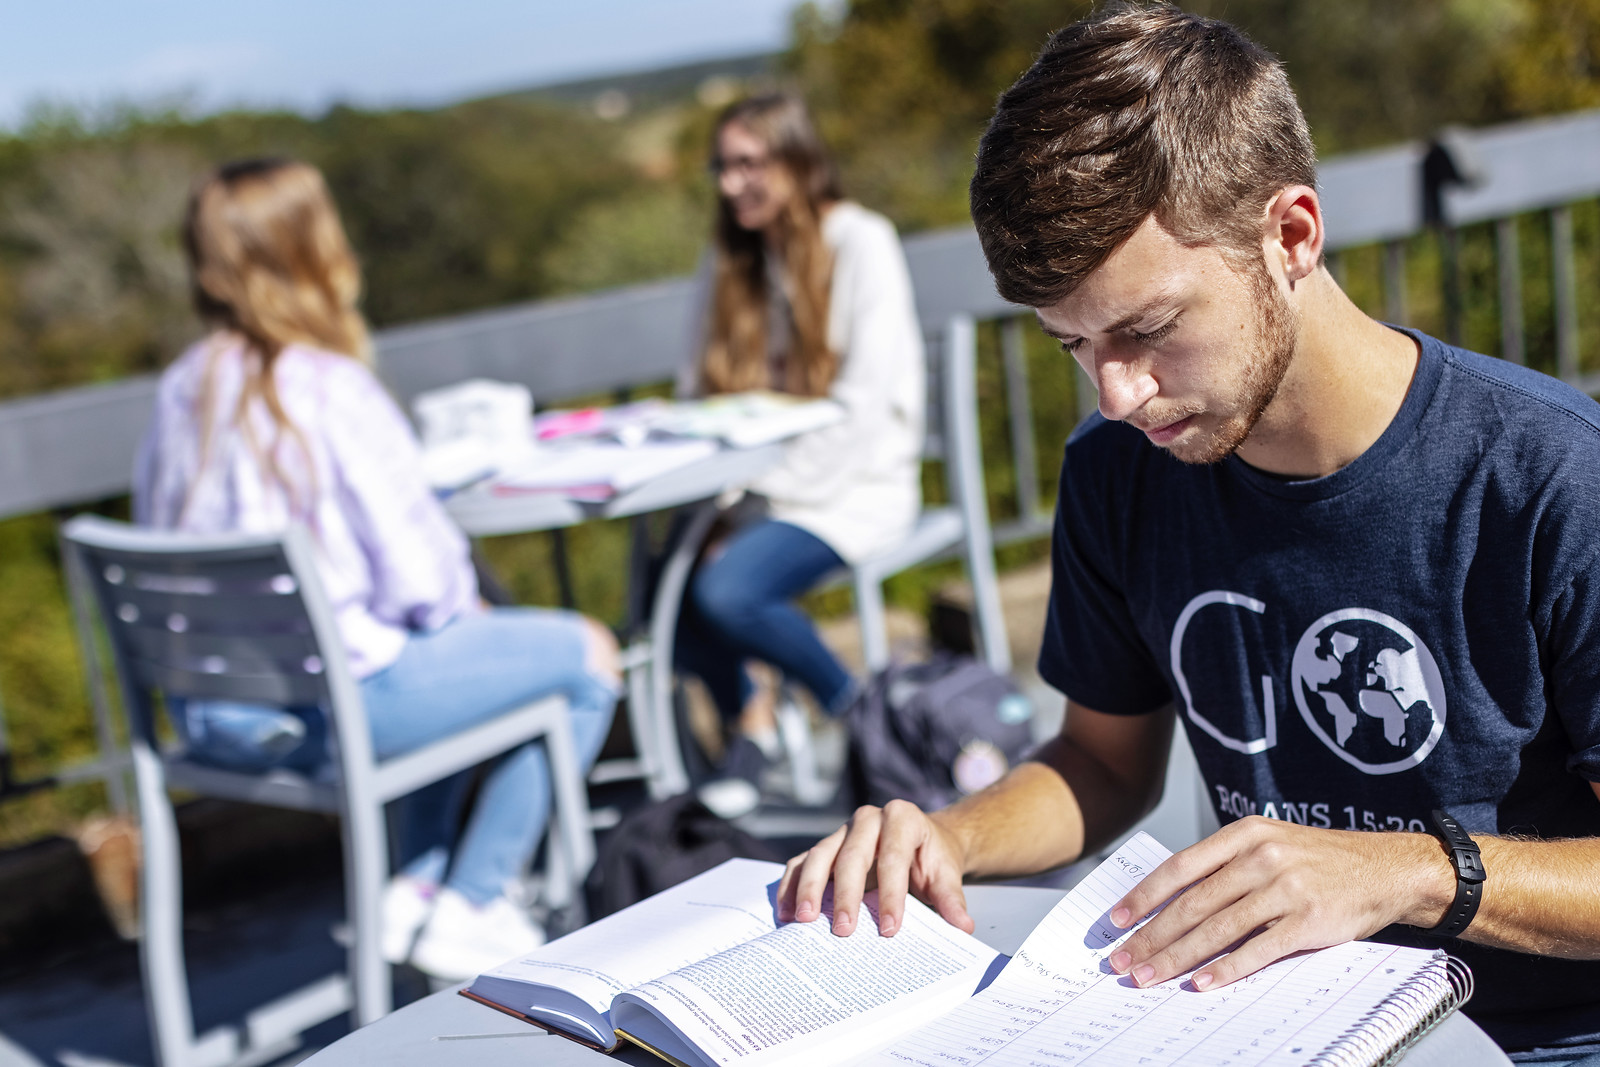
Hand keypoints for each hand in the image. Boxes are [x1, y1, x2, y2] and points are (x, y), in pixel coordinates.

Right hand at [777, 800, 975, 938]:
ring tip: (805, 920)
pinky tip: (787, 913)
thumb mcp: (946, 873)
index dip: (891, 894)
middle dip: (846, 895)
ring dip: (810, 889)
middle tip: (843, 930)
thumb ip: (951, 898)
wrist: (920, 840)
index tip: (889, 929)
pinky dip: (792, 886)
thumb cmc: (931, 857)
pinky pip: (802, 863)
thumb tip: (962, 926)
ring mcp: (842, 831)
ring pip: (819, 856)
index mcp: (902, 817)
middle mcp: (868, 818)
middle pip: (852, 856)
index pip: (893, 858)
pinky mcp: (824, 846)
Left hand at [1107, 816, 1450, 989]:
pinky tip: (1203, 983)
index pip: (1180, 868)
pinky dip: (1227, 969)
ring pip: (1217, 928)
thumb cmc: (1320, 860)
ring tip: (1150, 977)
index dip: (1145, 896)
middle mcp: (1261, 857)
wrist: (1386, 868)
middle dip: (1152, 936)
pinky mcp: (1308, 920)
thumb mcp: (1270, 844)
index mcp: (1244, 835)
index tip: (1116, 921)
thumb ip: (1225, 866)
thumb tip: (1172, 900)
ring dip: (1178, 958)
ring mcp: (1285, 888)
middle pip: (1192, 904)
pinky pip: (1258, 950)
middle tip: (1123, 960)